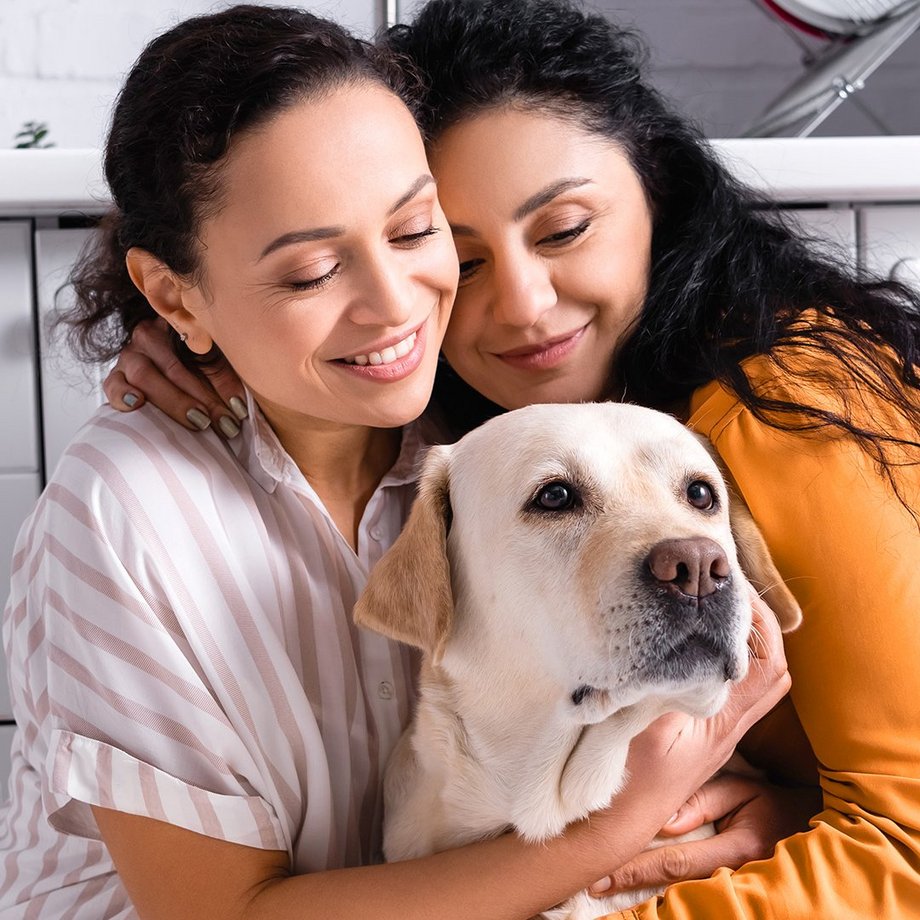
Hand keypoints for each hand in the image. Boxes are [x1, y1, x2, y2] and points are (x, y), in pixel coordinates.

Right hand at [103, 318, 245, 437]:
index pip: (200, 351)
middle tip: (224, 423)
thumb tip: (239, 408)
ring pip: (145, 376)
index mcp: (177, 327)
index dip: (222, 381)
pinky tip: (137, 404)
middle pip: (175, 368)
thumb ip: (227, 380)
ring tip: (199, 422)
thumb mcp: (216, 364)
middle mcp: (149, 337)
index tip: (238, 408)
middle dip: (203, 399)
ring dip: (175, 402)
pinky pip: (113, 384)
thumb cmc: (195, 364)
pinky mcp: (116, 376)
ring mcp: (129, 356)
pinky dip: (123, 395)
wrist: (161, 364)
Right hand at [585, 592, 791, 883]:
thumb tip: (685, 643)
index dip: (758, 619)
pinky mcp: (698, 731)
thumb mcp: (646, 724)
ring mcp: (716, 729)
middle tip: (728, 590)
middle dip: (759, 623)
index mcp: (723, 717)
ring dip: (745, 641)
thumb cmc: (627, 775)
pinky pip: (729, 687)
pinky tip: (693, 644)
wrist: (615, 822)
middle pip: (773, 667)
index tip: (731, 587)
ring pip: (754, 679)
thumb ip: (671, 683)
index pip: (767, 660)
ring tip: (714, 609)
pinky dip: (723, 659)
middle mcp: (729, 723)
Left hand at [590, 772, 819, 896]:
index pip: (676, 860)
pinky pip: (691, 892)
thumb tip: (664, 820)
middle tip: (590, 881)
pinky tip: (635, 887)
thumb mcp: (746, 792)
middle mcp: (734, 874)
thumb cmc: (776, 806)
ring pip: (680, 892)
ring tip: (602, 884)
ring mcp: (734, 888)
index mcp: (739, 848)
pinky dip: (663, 893)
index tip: (602, 871)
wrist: (813, 832)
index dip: (637, 867)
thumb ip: (704, 801)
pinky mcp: (731, 892)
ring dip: (641, 889)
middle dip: (629, 881)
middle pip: (671, 883)